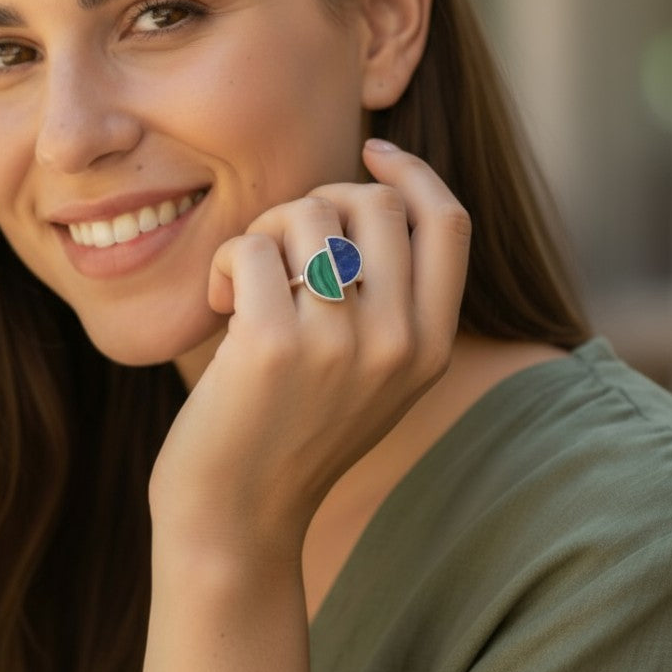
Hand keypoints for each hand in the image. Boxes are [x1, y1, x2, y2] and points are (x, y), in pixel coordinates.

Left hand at [148, 139, 470, 558]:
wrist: (237, 519)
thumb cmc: (293, 432)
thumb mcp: (372, 373)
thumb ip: (391, 297)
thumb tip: (372, 187)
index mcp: (431, 345)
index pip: (449, 220)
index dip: (411, 173)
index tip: (371, 151)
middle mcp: (400, 342)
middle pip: (374, 201)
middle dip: (316, 204)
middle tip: (282, 250)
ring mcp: (341, 344)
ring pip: (309, 211)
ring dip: (265, 233)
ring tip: (248, 285)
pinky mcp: (275, 345)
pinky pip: (251, 245)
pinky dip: (226, 261)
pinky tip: (222, 304)